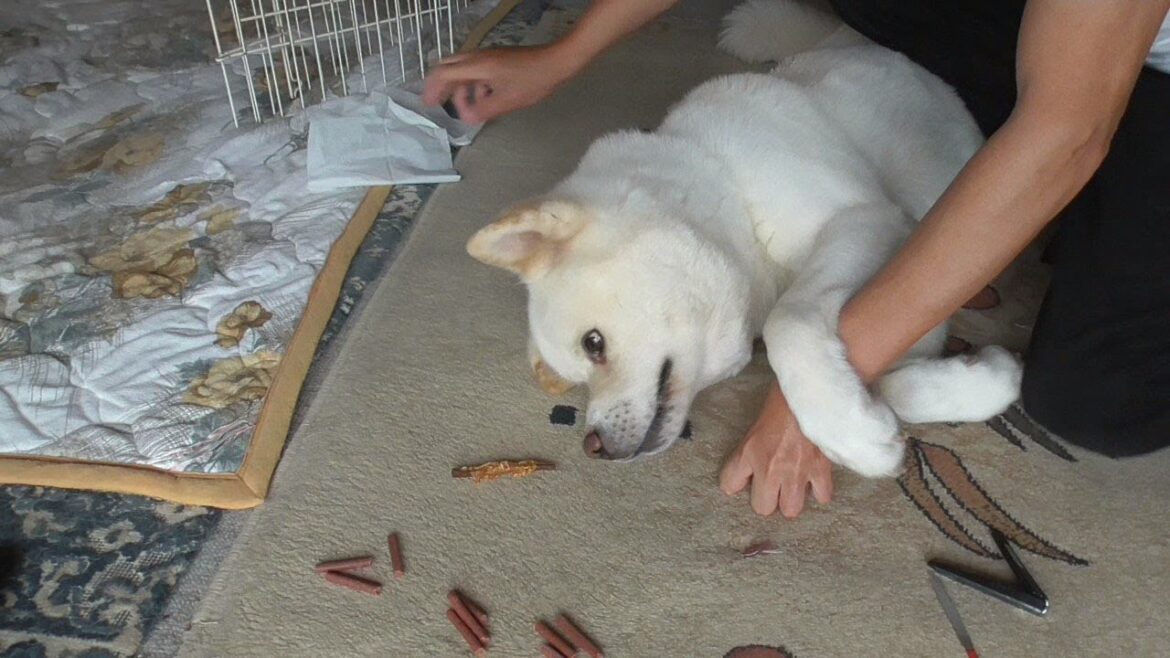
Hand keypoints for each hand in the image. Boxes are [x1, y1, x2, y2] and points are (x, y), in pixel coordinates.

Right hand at [422, 45, 578, 123]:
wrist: (556, 62)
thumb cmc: (533, 81)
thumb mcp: (507, 101)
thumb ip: (484, 110)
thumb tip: (466, 119)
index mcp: (477, 65)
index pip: (444, 73)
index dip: (433, 89)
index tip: (429, 104)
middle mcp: (478, 57)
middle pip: (449, 68)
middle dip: (442, 86)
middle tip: (439, 104)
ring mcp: (488, 56)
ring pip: (463, 70)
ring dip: (461, 88)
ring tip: (468, 108)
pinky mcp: (497, 59)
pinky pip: (477, 70)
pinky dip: (474, 85)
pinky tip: (486, 98)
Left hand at [719, 382, 833, 517]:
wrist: (811, 390)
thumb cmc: (782, 399)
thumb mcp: (755, 422)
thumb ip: (749, 450)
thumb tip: (748, 468)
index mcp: (749, 453)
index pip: (729, 485)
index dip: (735, 483)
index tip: (742, 480)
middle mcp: (770, 469)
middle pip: (762, 508)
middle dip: (766, 500)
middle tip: (772, 487)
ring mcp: (796, 473)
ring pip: (790, 510)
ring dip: (791, 499)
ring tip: (793, 487)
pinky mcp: (821, 470)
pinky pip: (821, 497)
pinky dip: (819, 491)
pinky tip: (815, 481)